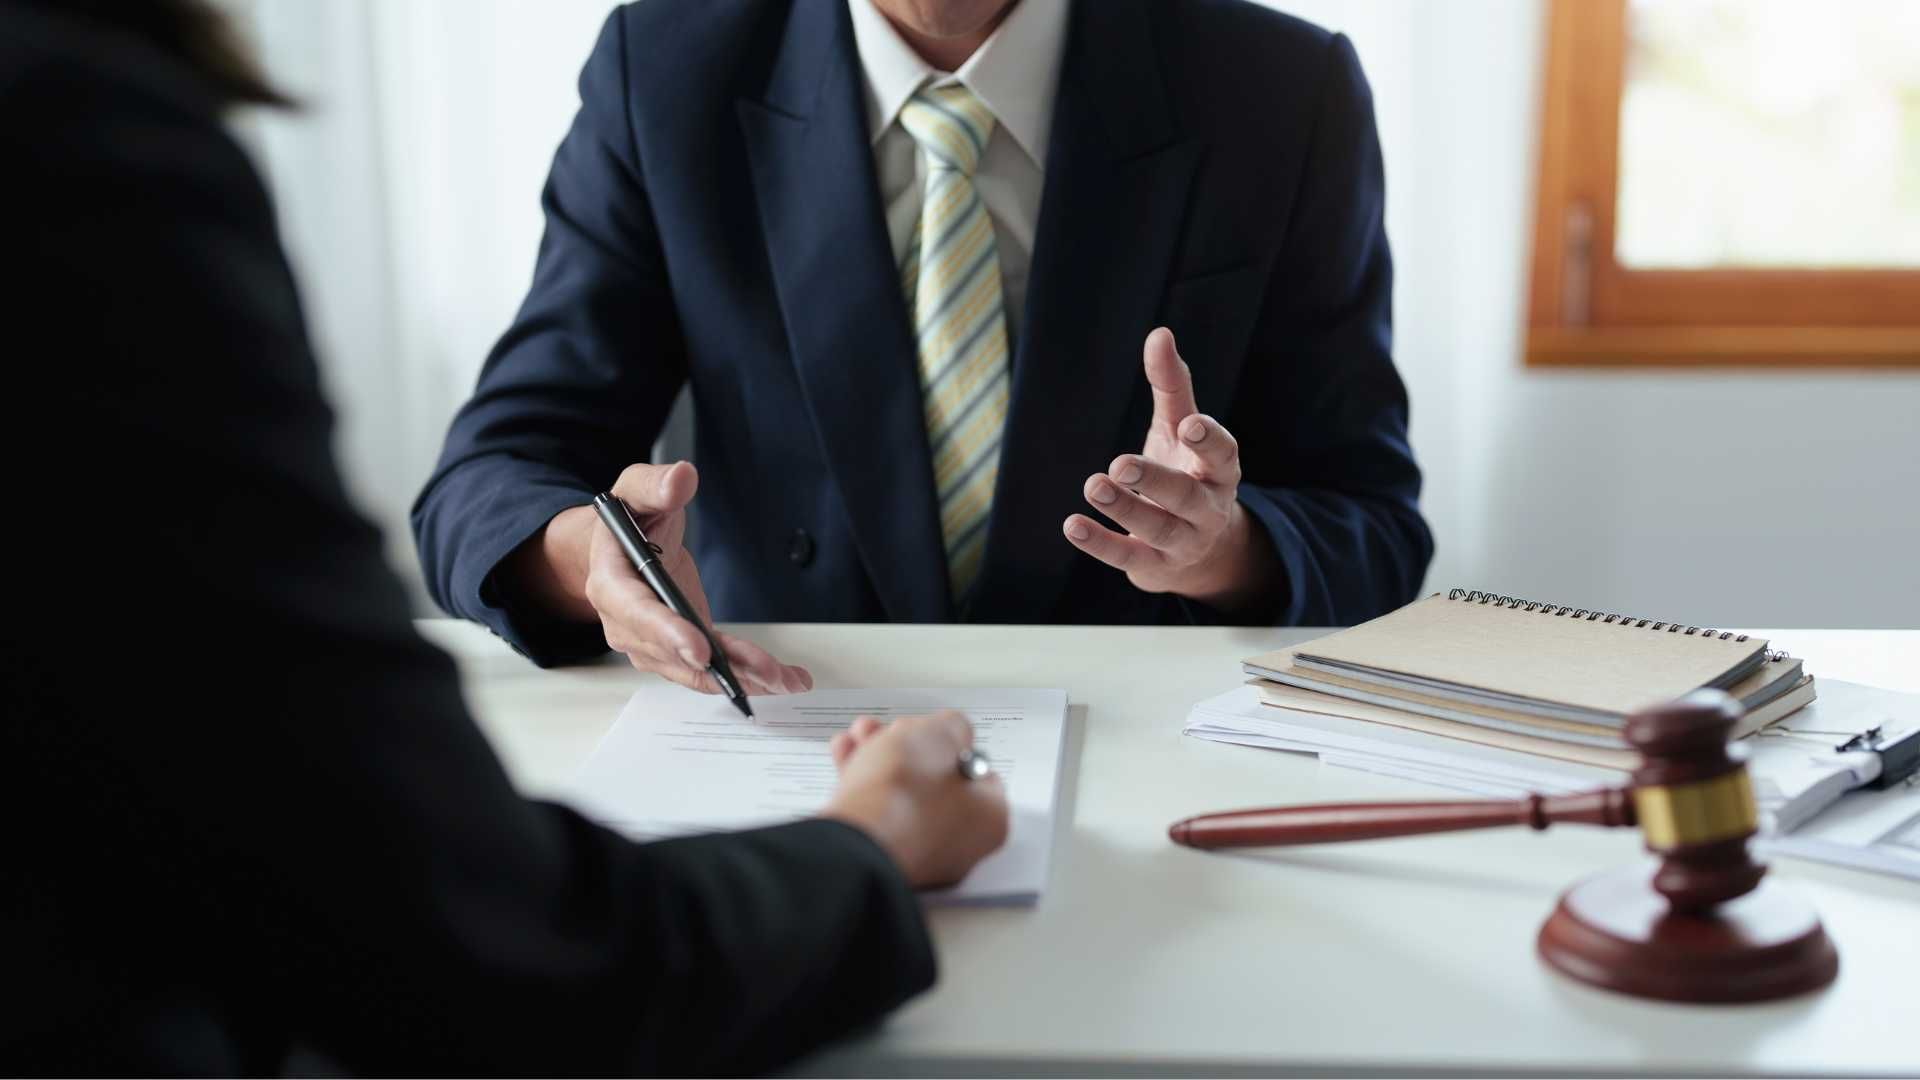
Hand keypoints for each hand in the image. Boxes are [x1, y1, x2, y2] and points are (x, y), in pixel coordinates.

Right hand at [513, 461, 811, 693]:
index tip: (700, 650)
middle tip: (762, 675)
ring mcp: (652, 642)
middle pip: (671, 651)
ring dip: (741, 677)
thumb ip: (655, 485)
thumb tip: (681, 477)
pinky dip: (747, 674)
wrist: (622, 545)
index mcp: (610, 582)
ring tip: (783, 681)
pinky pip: (712, 666)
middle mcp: (626, 623)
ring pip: (695, 669)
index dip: (667, 633)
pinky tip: (784, 678)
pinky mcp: (680, 647)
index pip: (636, 612)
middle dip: (718, 666)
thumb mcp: (636, 490)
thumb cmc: (629, 518)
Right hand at [822, 711, 1009, 888]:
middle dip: (907, 747)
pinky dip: (862, 784)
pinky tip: (848, 756)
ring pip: (900, 795)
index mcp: (987, 819)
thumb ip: (953, 726)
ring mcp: (917, 855)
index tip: (934, 730)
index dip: (952, 743)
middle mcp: (957, 845)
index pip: (978, 773)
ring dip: (879, 759)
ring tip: (862, 736)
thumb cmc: (905, 794)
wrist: (853, 839)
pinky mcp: (881, 858)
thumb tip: (948, 731)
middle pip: (933, 782)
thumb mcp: (942, 733)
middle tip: (892, 731)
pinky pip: (876, 813)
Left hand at [1061, 327, 1276, 610]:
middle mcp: (1207, 509)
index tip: (1190, 425)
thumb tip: (1159, 334)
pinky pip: (1127, 556)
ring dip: (1125, 509)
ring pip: (1157, 528)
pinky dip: (1100, 542)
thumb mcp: (1180, 429)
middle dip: (1156, 481)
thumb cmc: (1186, 472)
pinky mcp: (1153, 565)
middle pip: (1186, 496)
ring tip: (1093, 485)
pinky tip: (1072, 525)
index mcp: (1219, 471)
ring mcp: (1182, 541)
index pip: (1224, 455)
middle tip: (1121, 463)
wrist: (1197, 549)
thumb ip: (1172, 386)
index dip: (1210, 441)